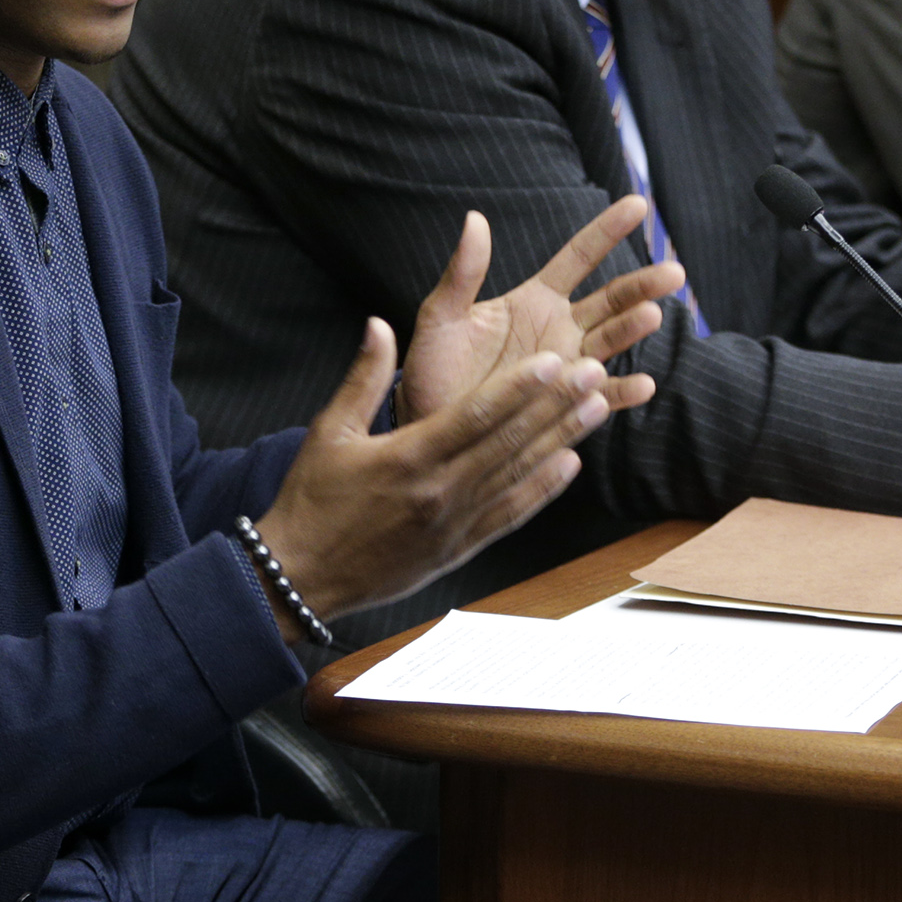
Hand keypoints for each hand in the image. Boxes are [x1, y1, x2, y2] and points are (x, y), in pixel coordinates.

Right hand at [255, 320, 611, 626]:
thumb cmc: (312, 501)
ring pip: (519, 474)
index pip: (475, 416)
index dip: (518, 387)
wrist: (302, 577)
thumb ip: (364, 377)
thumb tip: (380, 324)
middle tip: (594, 371)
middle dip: (556, 404)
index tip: (553, 361)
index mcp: (407, 458)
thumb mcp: (328, 432)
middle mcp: (439, 491)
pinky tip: (569, 464)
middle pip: (510, 441)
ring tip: (598, 406)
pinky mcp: (460, 548)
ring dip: (562, 438)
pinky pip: (510, 515)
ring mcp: (454, 523)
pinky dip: (542, 490)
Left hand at [397, 197, 684, 425]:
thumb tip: (474, 219)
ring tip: (652, 315)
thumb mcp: (440, 317)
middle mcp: (559, 329)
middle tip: (674, 273)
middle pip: (611, 299)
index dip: (607, 231)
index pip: (579, 257)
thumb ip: (462, 273)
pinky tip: (643, 385)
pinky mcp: (566, 407)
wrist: (429, 425)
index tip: (638, 205)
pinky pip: (600, 398)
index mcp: (534, 299)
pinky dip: (621, 392)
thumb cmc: (433, 368)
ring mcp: (567, 367)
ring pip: (611, 341)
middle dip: (642, 285)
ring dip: (633, 329)